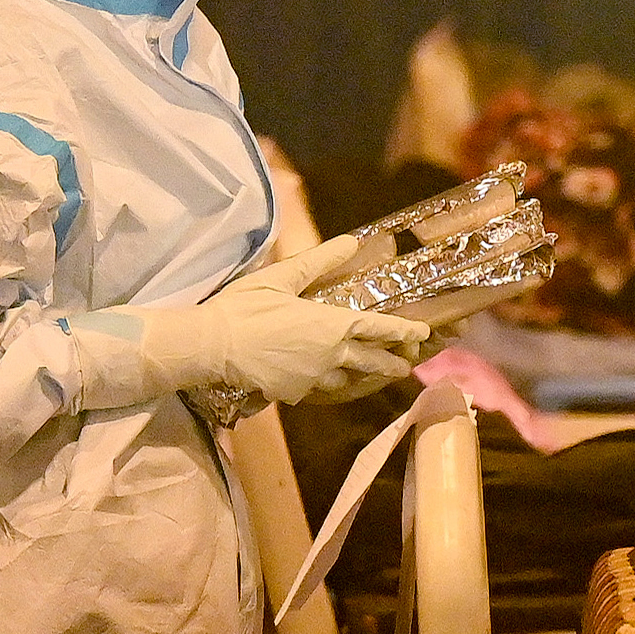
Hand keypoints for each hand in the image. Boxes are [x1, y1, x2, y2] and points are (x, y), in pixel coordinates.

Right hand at [185, 234, 429, 404]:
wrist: (211, 347)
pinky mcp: (295, 392)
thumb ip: (319, 262)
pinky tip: (326, 380)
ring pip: (349, 380)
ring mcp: (314, 378)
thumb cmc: (245, 307)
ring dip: (363, 376)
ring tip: (371, 374)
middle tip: (407, 364)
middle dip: (393, 363)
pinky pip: (320, 389)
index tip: (423, 333)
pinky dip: (329, 384)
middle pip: (373, 362)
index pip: (380, 329)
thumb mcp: (282, 277)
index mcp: (333, 325)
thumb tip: (350, 241)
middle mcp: (332, 355)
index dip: (405, 331)